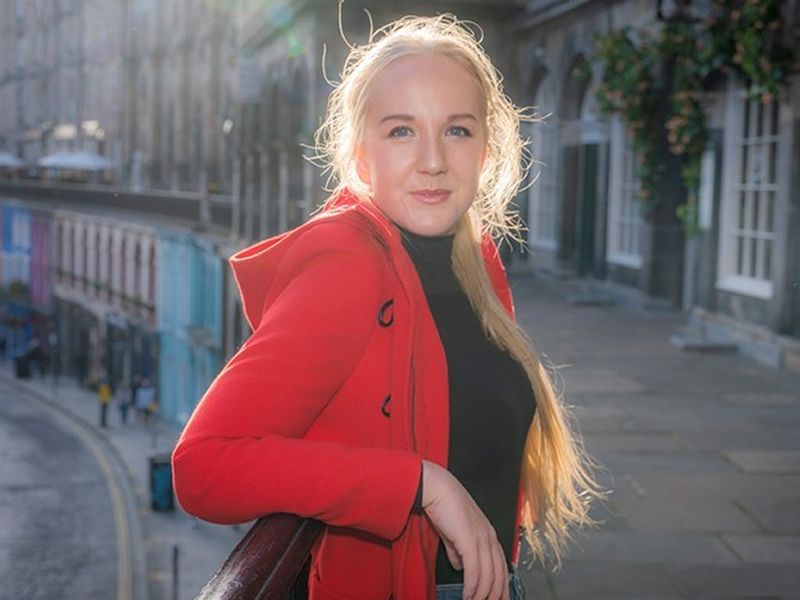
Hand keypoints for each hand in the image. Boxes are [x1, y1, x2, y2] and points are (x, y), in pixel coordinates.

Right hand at [421, 460, 509, 599]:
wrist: (437, 489)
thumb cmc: (444, 506)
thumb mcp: (453, 532)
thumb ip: (458, 550)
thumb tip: (459, 566)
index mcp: (488, 534)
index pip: (501, 565)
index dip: (502, 585)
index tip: (500, 598)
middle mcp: (489, 536)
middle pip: (499, 573)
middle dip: (496, 594)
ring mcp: (481, 538)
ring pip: (488, 574)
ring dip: (482, 594)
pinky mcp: (469, 540)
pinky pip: (474, 570)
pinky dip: (472, 586)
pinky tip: (467, 595)